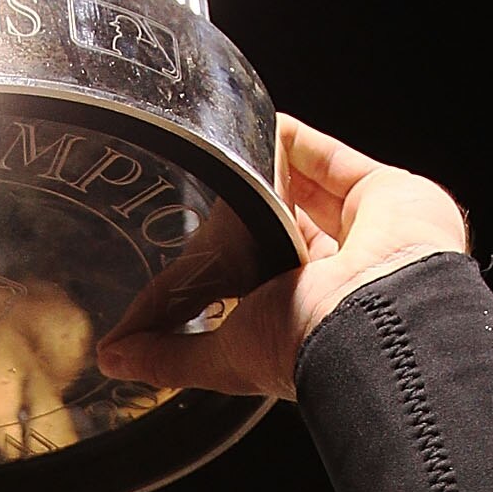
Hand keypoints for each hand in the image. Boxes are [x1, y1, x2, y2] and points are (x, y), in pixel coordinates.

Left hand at [97, 120, 466, 400]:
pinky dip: (288, 141)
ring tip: (218, 162)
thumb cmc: (309, 346)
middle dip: (242, 215)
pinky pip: (326, 156)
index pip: (253, 285)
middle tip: (199, 199)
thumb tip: (112, 358)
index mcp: (305, 317)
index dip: (218, 271)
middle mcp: (336, 275)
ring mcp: (360, 230)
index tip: (184, 256)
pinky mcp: (380, 190)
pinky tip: (250, 131)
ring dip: (261, 175)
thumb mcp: (223, 360)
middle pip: (279, 229)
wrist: (373, 319)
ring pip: (302, 189)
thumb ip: (169, 358)